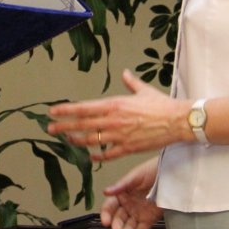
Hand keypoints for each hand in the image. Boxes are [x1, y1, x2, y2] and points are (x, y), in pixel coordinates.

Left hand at [46, 69, 189, 159]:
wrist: (178, 121)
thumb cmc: (161, 105)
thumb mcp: (143, 90)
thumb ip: (131, 82)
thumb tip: (125, 73)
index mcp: (115, 104)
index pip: (84, 108)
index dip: (66, 110)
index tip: (54, 112)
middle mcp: (114, 120)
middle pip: (83, 125)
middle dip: (64, 126)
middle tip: (50, 128)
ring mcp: (120, 136)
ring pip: (92, 140)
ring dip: (77, 140)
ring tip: (67, 139)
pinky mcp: (129, 149)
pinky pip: (108, 154)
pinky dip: (97, 155)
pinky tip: (90, 156)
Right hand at [101, 157, 162, 228]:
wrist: (169, 175)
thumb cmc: (151, 170)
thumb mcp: (135, 176)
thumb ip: (121, 185)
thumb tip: (106, 191)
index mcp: (121, 194)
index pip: (109, 206)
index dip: (106, 214)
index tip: (105, 221)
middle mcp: (128, 205)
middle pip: (118, 218)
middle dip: (117, 226)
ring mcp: (138, 213)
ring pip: (129, 226)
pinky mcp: (149, 219)